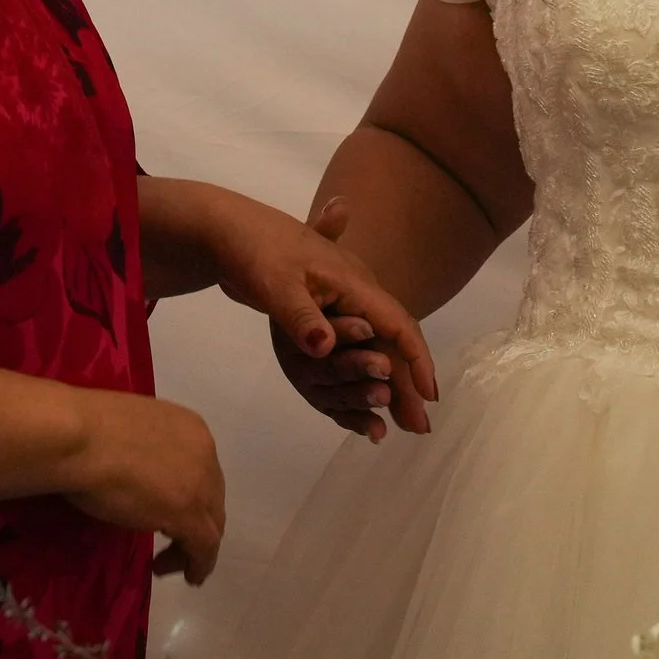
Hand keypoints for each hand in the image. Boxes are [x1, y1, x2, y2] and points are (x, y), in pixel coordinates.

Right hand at [60, 390, 225, 583]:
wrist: (77, 437)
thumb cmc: (88, 431)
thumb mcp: (129, 436)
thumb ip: (145, 453)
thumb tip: (136, 474)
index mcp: (190, 429)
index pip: (201, 471)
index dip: (189, 496)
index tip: (167, 515)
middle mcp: (204, 452)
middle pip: (211, 498)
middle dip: (194, 523)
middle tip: (168, 543)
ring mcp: (199, 483)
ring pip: (211, 523)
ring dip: (192, 547)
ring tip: (165, 565)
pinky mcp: (188, 513)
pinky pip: (204, 547)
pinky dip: (199, 564)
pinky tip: (188, 576)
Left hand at [256, 199, 438, 441]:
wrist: (230, 231)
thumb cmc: (255, 252)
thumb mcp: (275, 285)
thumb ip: (301, 317)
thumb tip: (324, 349)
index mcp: (354, 282)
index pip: (397, 322)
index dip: (416, 359)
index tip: (428, 395)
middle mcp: (357, 291)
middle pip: (392, 339)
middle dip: (408, 382)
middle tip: (419, 427)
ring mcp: (343, 300)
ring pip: (378, 343)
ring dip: (391, 380)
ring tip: (400, 421)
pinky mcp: (327, 308)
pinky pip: (358, 342)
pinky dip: (368, 369)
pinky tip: (365, 396)